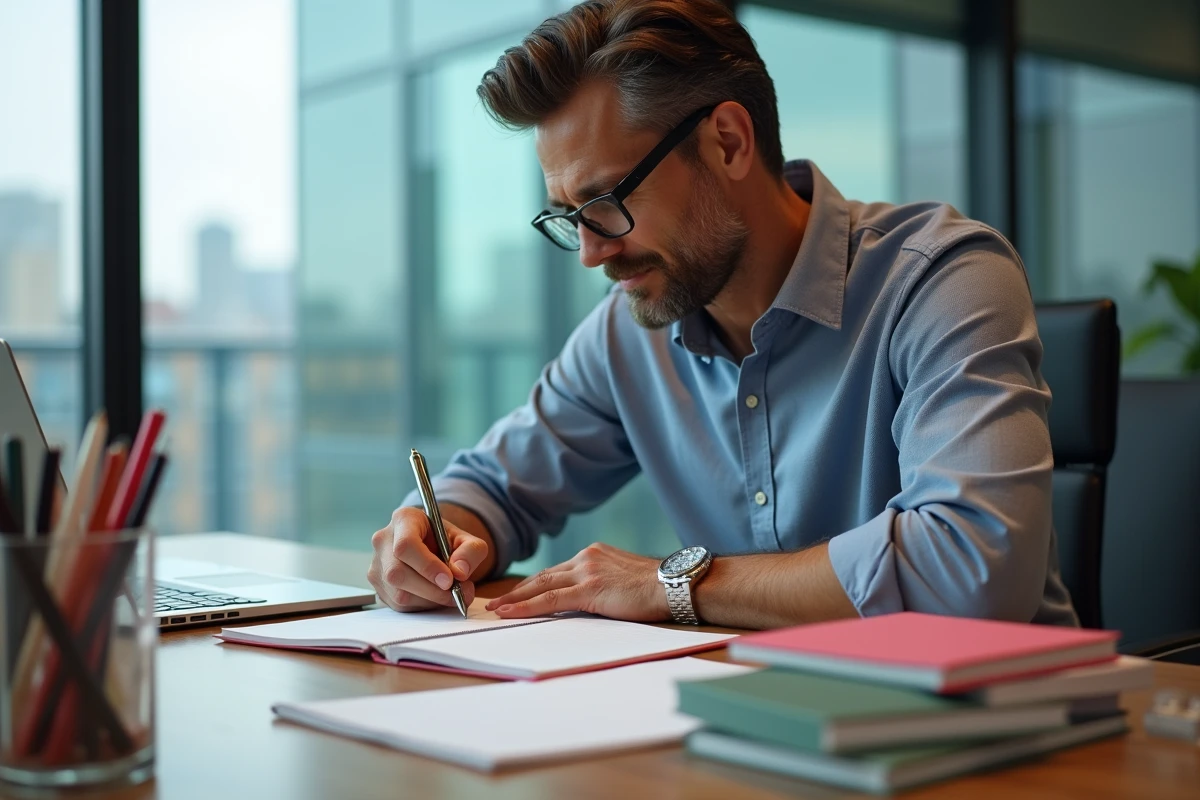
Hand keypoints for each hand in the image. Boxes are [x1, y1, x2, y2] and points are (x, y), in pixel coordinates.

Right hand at [368, 506, 488, 611]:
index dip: (427, 566)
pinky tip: (435, 596)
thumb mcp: (467, 540)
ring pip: (397, 593)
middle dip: (430, 590)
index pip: (406, 545)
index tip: (449, 580)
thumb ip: (471, 551)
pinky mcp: (378, 585)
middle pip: (397, 573)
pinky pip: (397, 604)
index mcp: (403, 519)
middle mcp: (383, 540)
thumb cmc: (447, 541)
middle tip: (456, 593)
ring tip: (450, 595)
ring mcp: (377, 564)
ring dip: (429, 600)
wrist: (433, 547)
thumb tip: (459, 572)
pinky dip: (421, 606)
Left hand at [485, 542, 670, 621]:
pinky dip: (526, 607)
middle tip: (496, 602)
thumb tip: (591, 600)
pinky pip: (550, 599)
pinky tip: (511, 613)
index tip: (517, 593)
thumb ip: (603, 584)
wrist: (675, 584)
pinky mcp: (589, 588)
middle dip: (518, 590)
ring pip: (541, 586)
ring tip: (497, 609)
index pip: (556, 571)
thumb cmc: (658, 588)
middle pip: (543, 576)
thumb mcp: (624, 580)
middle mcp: (587, 557)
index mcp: (595, 554)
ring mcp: (586, 571)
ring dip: (515, 599)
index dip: (533, 584)